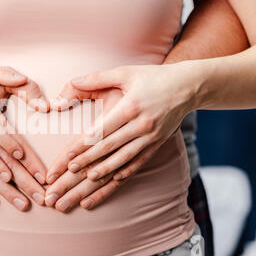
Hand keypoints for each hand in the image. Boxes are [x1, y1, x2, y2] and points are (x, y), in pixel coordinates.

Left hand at [47, 63, 195, 208]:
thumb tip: (73, 81)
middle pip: (109, 149)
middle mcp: (141, 125)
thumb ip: (97, 77)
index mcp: (130, 107)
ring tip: (86, 183)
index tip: (67, 157)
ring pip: (123, 159)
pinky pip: (140, 162)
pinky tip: (112, 183)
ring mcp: (151, 137)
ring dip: (104, 173)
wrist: (188, 86)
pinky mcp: (157, 143)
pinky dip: (125, 173)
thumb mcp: (125, 72)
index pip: (102, 131)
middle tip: (70, 174)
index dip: (83, 146)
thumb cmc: (152, 77)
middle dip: (86, 163)